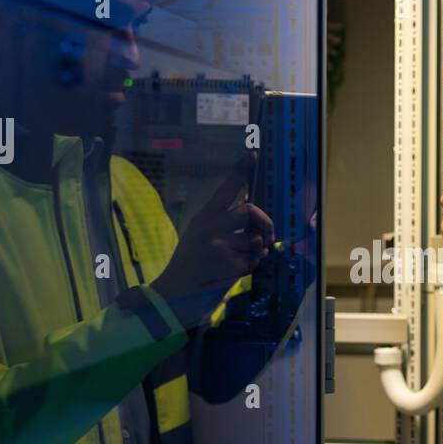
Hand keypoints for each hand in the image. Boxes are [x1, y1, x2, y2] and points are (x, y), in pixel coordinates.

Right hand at [152, 151, 274, 328]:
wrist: (174, 290)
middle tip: (268, 236)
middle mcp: (211, 226)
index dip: (241, 170)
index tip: (253, 153)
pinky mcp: (227, 263)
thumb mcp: (200, 234)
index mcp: (204, 216)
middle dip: (266, 223)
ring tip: (240, 258)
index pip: (226, 189)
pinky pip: (253, 261)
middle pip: (251, 211)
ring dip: (256, 252)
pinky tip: (232, 272)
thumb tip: (257, 228)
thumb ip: (225, 225)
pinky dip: (250, 267)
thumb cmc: (191, 261)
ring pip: (255, 241)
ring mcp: (220, 244)